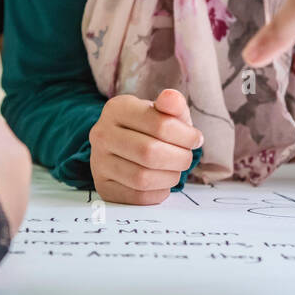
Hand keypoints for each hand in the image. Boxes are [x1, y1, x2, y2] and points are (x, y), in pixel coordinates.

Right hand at [89, 89, 200, 204]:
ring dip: (170, 177)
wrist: (125, 145)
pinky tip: (162, 182)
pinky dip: (158, 192)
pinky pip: (137, 197)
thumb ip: (172, 104)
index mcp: (117, 108)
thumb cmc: (150, 127)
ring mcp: (98, 162)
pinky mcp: (103, 186)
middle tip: (187, 157)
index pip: (159, 124)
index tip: (195, 139)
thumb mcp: (164, 111)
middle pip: (150, 153)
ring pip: (142, 178)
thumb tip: (171, 97)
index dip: (185, 136)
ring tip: (175, 169)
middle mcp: (101, 134)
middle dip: (179, 158)